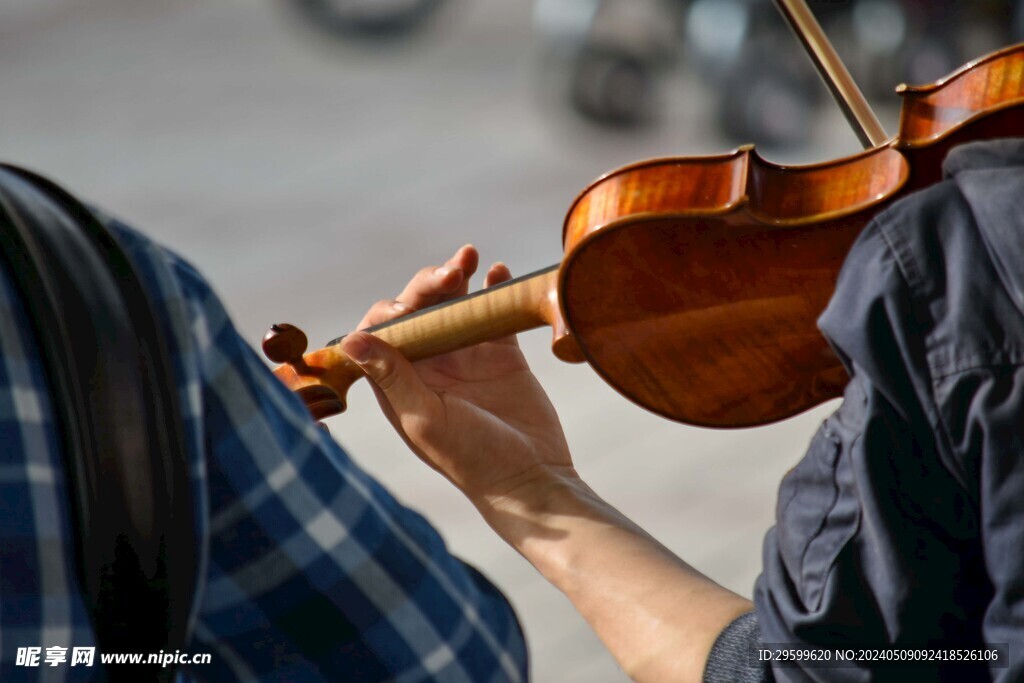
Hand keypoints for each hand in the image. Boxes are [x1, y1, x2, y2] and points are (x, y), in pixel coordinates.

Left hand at [342, 245, 574, 508]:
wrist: (531, 478)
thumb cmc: (472, 460)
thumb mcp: (426, 419)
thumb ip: (392, 377)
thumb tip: (351, 339)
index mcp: (400, 382)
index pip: (383, 331)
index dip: (391, 309)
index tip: (410, 303)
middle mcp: (429, 364)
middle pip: (420, 308)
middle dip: (429, 283)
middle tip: (451, 272)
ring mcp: (466, 356)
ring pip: (454, 303)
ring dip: (458, 277)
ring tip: (469, 258)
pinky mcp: (501, 354)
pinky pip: (493, 312)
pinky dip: (494, 289)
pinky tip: (497, 271)